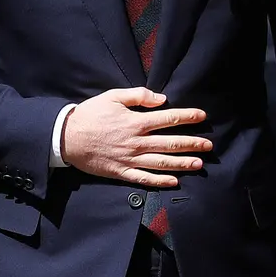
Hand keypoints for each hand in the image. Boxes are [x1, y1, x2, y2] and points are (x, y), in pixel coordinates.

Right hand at [62, 87, 211, 187]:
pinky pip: (144, 178)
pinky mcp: (122, 172)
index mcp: (135, 122)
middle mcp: (137, 142)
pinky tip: (174, 181)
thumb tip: (161, 99)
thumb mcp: (111, 97)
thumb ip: (137, 95)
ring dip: (182, 163)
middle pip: (170, 143)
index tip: (202, 116)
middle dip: (192, 143)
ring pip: (162, 162)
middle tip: (209, 145)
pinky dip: (160, 181)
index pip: (167, 119)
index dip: (187, 117)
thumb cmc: (89, 114)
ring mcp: (130, 159)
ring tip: (199, 164)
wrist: (66, 137)